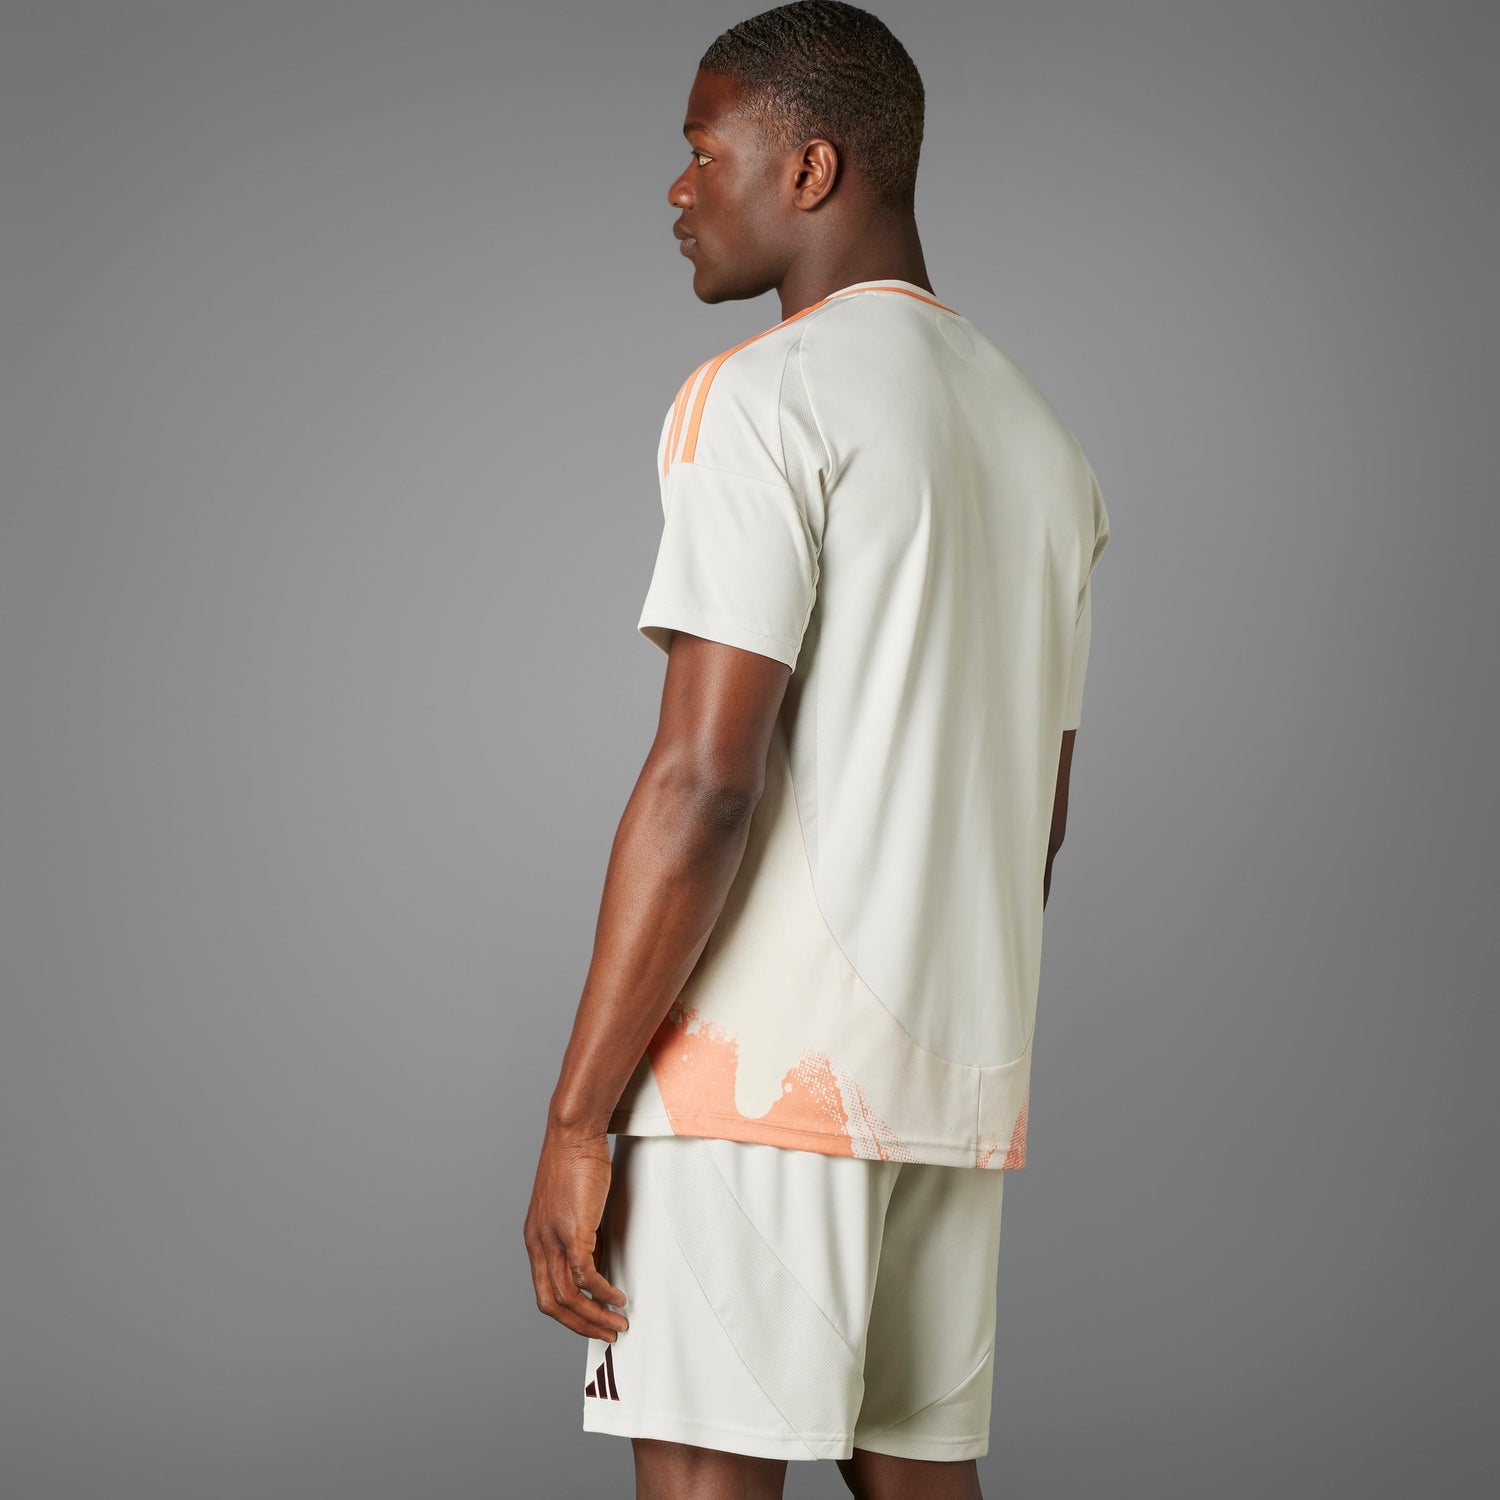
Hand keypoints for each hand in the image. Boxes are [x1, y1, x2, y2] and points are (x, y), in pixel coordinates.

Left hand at [523, 1121, 629, 1341]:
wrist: (573, 1133)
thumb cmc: (575, 1162)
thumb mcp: (571, 1207)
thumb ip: (579, 1236)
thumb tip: (596, 1261)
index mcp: (535, 1239)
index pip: (544, 1293)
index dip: (566, 1315)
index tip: (589, 1322)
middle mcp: (538, 1243)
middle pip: (552, 1304)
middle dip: (580, 1325)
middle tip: (605, 1335)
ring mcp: (553, 1238)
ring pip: (569, 1296)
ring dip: (595, 1315)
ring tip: (617, 1322)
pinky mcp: (572, 1230)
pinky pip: (585, 1275)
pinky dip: (603, 1292)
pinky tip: (618, 1297)